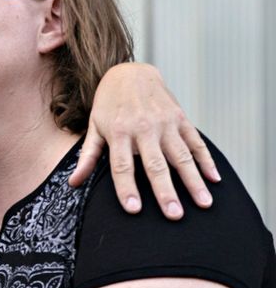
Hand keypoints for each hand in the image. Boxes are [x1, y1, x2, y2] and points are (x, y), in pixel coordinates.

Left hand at [70, 62, 218, 219]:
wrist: (130, 72)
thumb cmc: (108, 105)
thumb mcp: (94, 127)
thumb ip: (88, 156)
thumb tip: (73, 183)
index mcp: (119, 133)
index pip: (122, 166)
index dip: (127, 188)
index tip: (134, 210)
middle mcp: (143, 128)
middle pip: (155, 165)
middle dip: (166, 191)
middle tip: (174, 215)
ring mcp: (165, 123)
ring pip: (181, 156)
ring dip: (193, 181)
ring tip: (204, 203)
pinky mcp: (181, 118)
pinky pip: (196, 142)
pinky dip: (206, 160)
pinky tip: (214, 179)